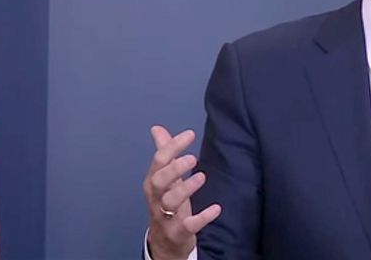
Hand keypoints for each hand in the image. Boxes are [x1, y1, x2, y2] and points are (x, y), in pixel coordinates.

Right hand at [143, 126, 221, 259]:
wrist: (164, 241)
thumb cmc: (165, 203)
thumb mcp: (164, 178)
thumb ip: (164, 153)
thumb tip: (157, 129)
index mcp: (153, 182)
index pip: (159, 161)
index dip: (173, 146)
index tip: (190, 134)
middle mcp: (156, 198)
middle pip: (159, 181)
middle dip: (174, 169)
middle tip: (193, 158)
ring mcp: (166, 216)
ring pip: (170, 202)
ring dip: (185, 189)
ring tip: (202, 176)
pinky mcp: (178, 232)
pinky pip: (189, 225)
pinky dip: (202, 217)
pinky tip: (216, 208)